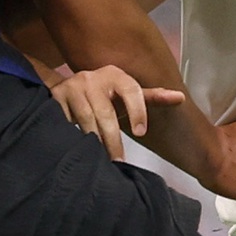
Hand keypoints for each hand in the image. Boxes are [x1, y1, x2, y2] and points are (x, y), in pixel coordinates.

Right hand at [50, 65, 182, 159]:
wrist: (68, 88)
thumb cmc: (107, 97)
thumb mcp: (128, 96)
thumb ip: (153, 98)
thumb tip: (181, 97)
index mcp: (116, 75)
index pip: (132, 91)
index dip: (138, 111)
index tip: (141, 133)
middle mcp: (93, 78)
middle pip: (106, 114)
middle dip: (113, 141)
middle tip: (119, 160)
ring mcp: (72, 86)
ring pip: (86, 121)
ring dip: (95, 142)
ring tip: (101, 159)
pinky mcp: (55, 97)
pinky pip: (66, 123)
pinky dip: (73, 137)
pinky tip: (78, 149)